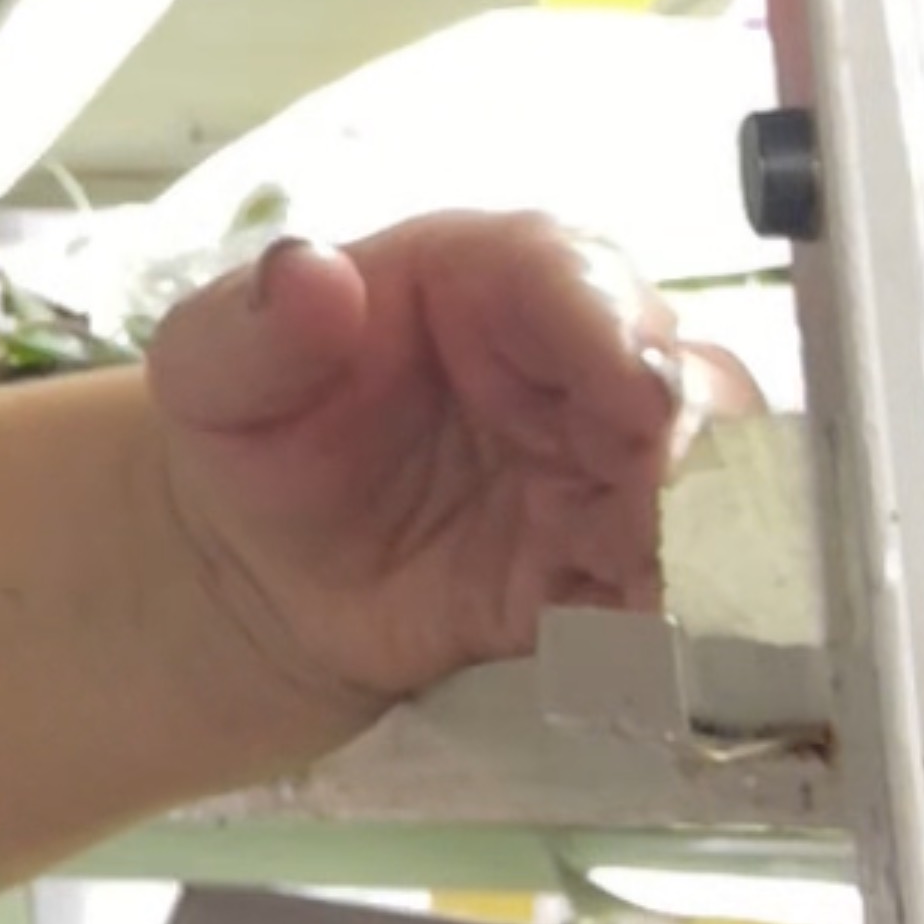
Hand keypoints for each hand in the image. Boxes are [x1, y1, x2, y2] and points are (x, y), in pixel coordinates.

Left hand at [138, 212, 738, 714]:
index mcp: (484, 277)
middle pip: (676, 380)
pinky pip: (674, 593)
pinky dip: (681, 621)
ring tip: (673, 589)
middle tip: (666, 508)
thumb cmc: (251, 424)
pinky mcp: (612, 569)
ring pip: (707, 487)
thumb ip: (259, 324)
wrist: (262, 562)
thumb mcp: (216, 366)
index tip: (635, 392)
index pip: (572, 273)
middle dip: (689, 443)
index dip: (612, 326)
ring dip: (705, 537)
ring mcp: (607, 468)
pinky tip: (661, 651)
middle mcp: (571, 361)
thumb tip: (310, 274)